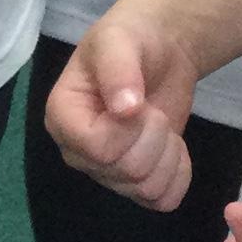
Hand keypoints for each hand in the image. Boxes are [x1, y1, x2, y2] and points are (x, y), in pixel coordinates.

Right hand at [43, 9, 201, 211]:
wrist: (159, 51)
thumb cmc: (131, 40)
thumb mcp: (120, 41)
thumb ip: (119, 70)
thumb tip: (125, 108)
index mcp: (63, 118)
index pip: (97, 148)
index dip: (129, 129)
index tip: (138, 102)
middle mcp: (78, 151)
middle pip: (124, 171)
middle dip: (153, 137)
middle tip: (152, 109)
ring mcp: (106, 171)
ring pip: (145, 189)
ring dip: (168, 155)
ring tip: (161, 125)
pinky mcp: (134, 182)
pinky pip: (162, 200)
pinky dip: (178, 175)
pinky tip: (173, 148)